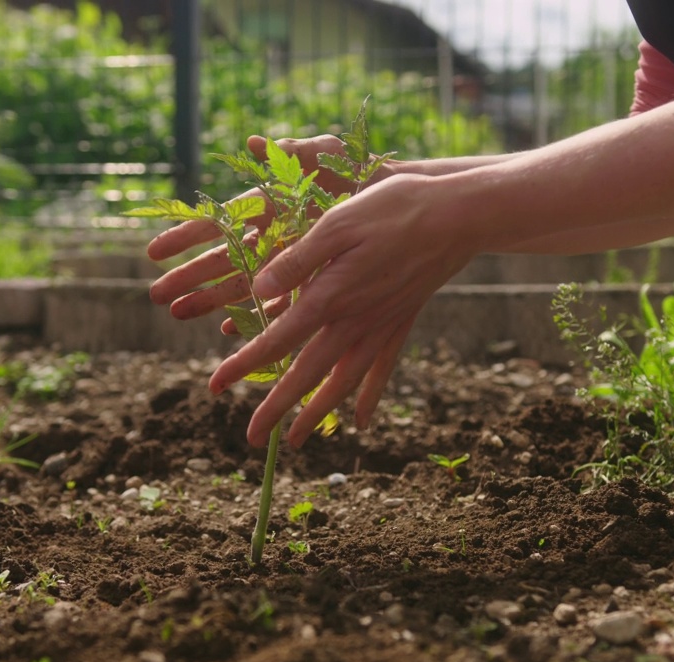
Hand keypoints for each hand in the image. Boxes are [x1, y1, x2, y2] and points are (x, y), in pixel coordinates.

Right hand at [146, 134, 395, 319]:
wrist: (392, 195)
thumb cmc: (355, 168)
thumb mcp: (323, 153)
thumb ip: (292, 150)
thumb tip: (257, 141)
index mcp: (264, 203)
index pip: (216, 222)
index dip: (185, 236)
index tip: (154, 252)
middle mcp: (268, 234)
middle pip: (221, 259)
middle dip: (188, 277)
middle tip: (158, 295)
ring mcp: (285, 259)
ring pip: (240, 284)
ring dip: (209, 300)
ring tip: (178, 313)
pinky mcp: (307, 280)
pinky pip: (276, 303)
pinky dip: (253, 316)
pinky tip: (231, 331)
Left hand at [208, 173, 476, 446]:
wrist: (458, 216)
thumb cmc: (393, 209)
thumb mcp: (336, 223)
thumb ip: (297, 259)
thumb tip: (258, 289)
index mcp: (330, 297)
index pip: (277, 341)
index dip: (244, 366)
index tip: (214, 386)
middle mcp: (353, 321)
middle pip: (306, 375)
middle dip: (276, 409)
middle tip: (251, 439)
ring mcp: (380, 326)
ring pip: (342, 382)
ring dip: (316, 414)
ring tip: (296, 441)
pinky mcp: (402, 322)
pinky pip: (383, 370)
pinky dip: (370, 398)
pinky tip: (363, 422)